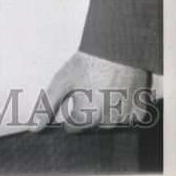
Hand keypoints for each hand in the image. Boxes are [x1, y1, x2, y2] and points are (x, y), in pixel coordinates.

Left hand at [30, 51, 147, 133]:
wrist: (117, 48)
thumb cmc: (88, 64)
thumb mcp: (62, 81)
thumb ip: (47, 106)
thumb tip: (34, 128)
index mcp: (87, 117)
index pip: (73, 128)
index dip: (72, 112)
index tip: (76, 97)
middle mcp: (107, 123)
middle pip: (92, 126)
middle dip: (90, 112)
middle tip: (92, 90)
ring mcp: (125, 120)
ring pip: (110, 125)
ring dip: (107, 112)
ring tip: (106, 89)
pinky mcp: (140, 114)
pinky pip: (128, 119)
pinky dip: (123, 109)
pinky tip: (119, 92)